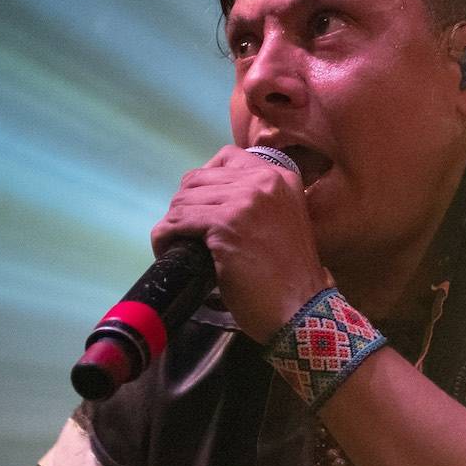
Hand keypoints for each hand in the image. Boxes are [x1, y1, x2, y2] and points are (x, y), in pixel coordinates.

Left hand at [151, 144, 331, 342]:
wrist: (301, 307)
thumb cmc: (290, 273)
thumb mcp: (284, 221)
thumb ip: (259, 202)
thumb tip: (211, 198)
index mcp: (281, 177)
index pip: (227, 157)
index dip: (204, 181)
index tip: (200, 205)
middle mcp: (265, 180)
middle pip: (198, 178)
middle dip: (184, 205)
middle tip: (184, 231)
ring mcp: (246, 201)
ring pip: (183, 199)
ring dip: (172, 223)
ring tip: (174, 243)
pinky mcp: (226, 224)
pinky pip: (176, 222)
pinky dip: (164, 237)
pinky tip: (168, 250)